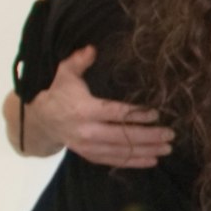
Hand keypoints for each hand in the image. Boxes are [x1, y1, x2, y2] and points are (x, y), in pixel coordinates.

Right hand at [31, 47, 173, 169]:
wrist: (40, 120)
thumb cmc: (57, 92)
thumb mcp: (64, 73)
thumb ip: (79, 61)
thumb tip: (92, 48)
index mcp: (83, 110)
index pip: (115, 113)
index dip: (136, 115)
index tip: (156, 114)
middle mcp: (86, 131)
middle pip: (122, 136)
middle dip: (148, 136)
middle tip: (170, 134)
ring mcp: (87, 146)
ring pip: (120, 151)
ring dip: (146, 151)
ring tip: (167, 149)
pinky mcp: (89, 155)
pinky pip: (113, 161)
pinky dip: (133, 162)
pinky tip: (152, 160)